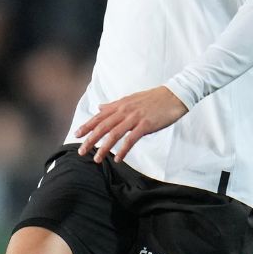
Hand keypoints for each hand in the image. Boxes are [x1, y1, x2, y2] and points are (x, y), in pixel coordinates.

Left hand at [73, 86, 189, 162]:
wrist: (175, 94)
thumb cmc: (154, 98)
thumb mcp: (131, 99)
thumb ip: (114, 105)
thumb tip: (99, 107)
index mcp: (121, 105)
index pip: (99, 116)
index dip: (87, 125)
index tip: (77, 134)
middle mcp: (125, 111)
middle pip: (103, 126)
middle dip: (90, 139)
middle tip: (81, 151)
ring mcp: (135, 117)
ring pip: (114, 134)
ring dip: (104, 148)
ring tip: (96, 159)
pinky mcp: (146, 124)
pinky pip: (131, 139)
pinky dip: (123, 150)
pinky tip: (118, 158)